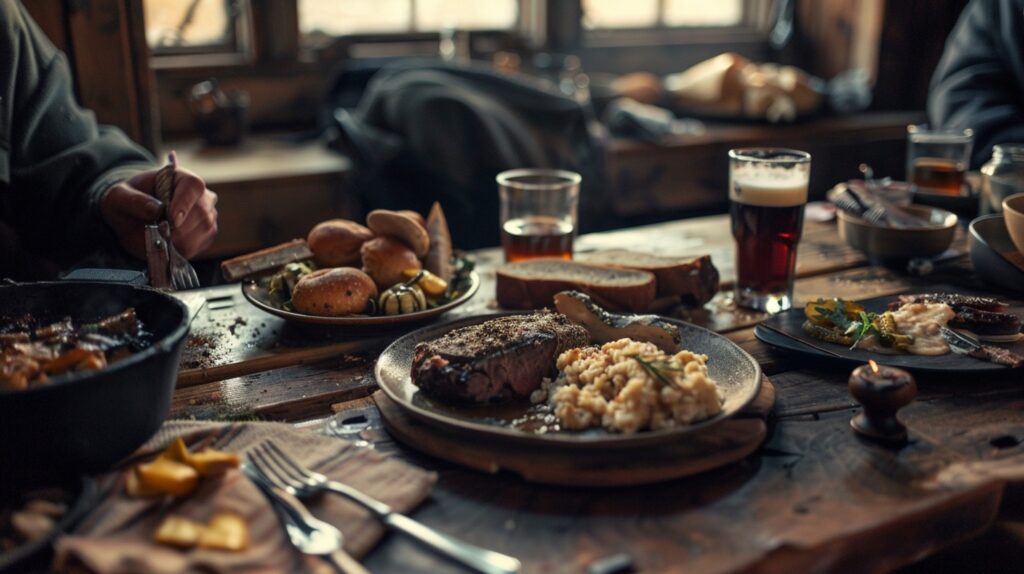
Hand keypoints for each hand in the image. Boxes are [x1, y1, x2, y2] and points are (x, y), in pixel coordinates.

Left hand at [100, 165, 218, 258]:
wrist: (134, 216)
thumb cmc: (129, 201)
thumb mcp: (119, 196)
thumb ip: (133, 200)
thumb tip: (156, 209)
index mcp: (181, 178)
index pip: (193, 186)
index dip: (184, 203)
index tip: (171, 219)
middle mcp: (202, 195)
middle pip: (202, 212)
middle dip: (180, 229)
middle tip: (159, 235)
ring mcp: (208, 215)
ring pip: (203, 231)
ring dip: (180, 241)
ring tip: (160, 239)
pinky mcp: (206, 234)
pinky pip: (200, 245)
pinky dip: (182, 250)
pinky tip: (167, 245)